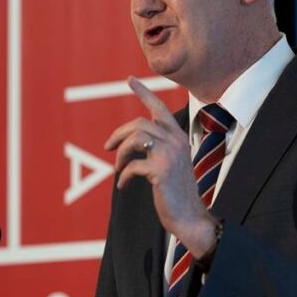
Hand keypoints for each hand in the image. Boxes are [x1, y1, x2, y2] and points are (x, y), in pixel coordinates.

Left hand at [104, 77, 216, 258]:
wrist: (189, 216)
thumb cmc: (176, 192)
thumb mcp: (170, 163)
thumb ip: (157, 148)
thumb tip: (129, 141)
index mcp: (179, 137)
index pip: (159, 108)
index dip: (144, 93)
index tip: (130, 79)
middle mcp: (176, 142)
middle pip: (139, 123)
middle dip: (119, 134)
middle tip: (108, 147)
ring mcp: (170, 155)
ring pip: (135, 139)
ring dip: (120, 154)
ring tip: (118, 168)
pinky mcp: (161, 171)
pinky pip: (132, 166)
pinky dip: (124, 176)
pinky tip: (123, 186)